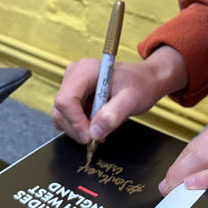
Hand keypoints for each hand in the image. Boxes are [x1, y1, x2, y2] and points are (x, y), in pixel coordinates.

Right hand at [51, 46, 188, 144]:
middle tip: (97, 138)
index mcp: (86, 70)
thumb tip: (94, 132)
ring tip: (101, 131)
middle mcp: (74, 75)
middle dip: (76, 128)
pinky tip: (97, 126)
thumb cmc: (141, 84)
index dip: (75, 121)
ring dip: (78, 130)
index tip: (89, 136)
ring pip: (61, 116)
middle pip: (61, 109)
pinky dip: (79, 127)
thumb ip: (114, 114)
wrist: (145, 80)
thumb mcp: (133, 99)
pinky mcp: (75, 96)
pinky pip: (68, 117)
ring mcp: (73, 86)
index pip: (66, 99)